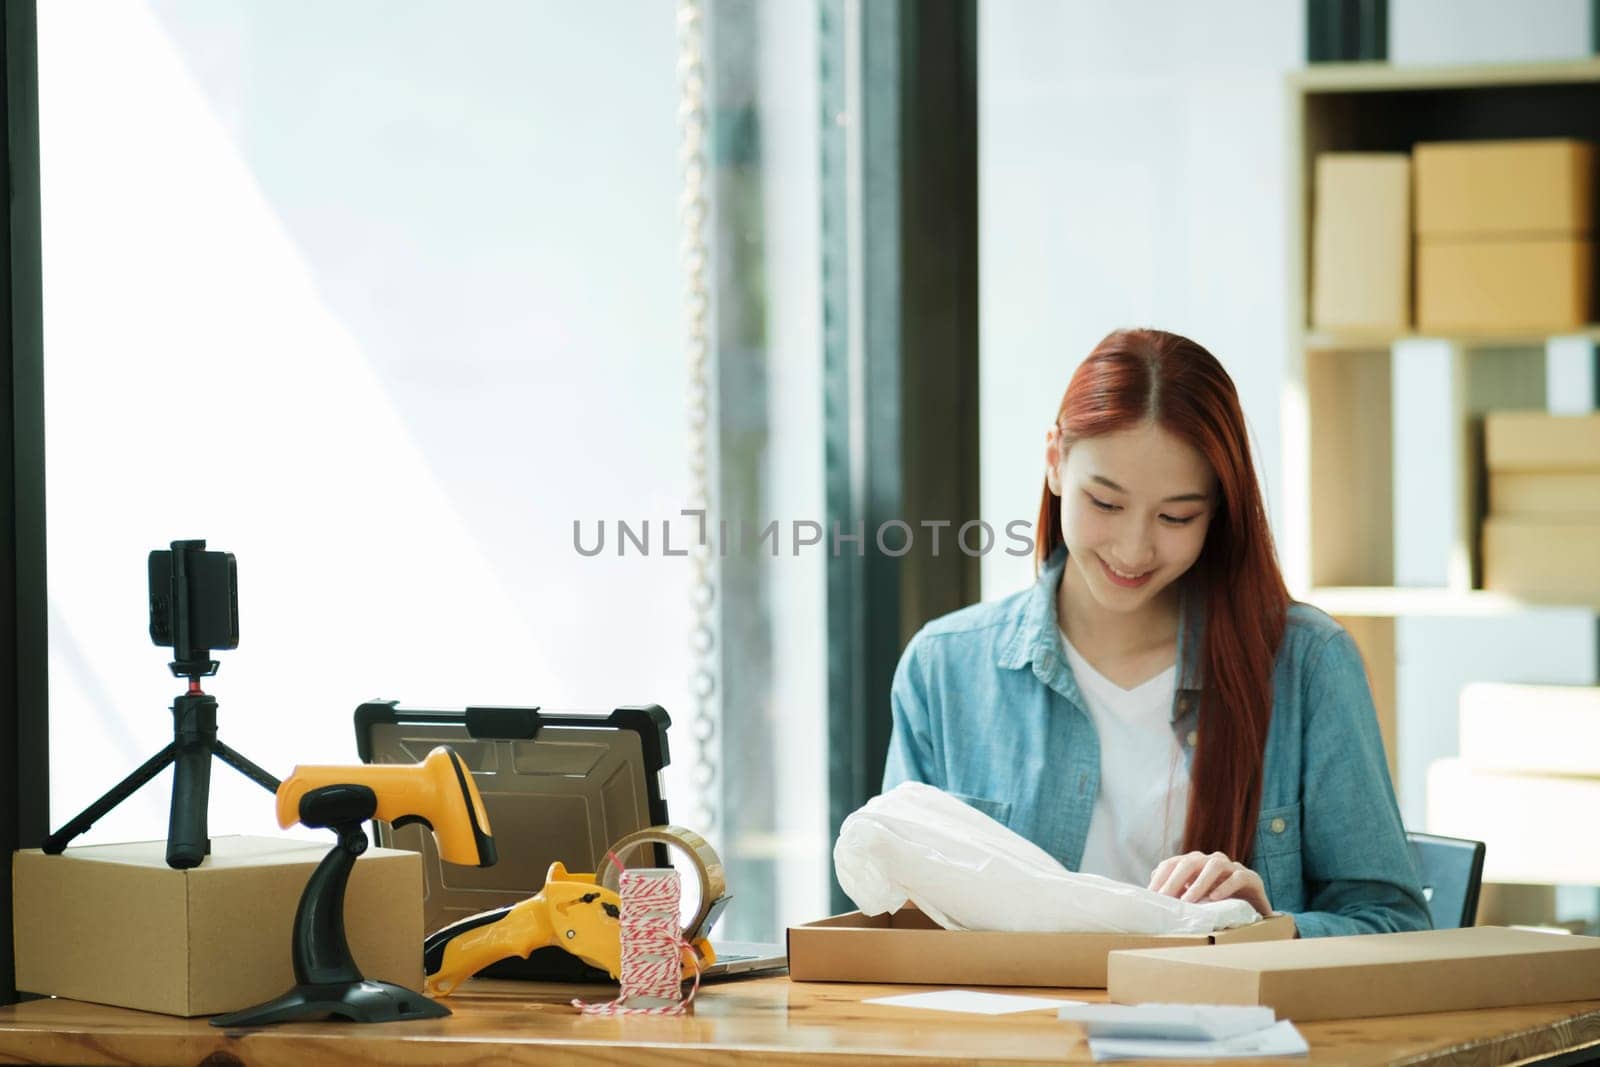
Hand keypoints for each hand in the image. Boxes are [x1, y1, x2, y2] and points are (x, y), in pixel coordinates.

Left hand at [1148, 851, 1272, 916]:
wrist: (1254, 907)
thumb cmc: (1218, 902)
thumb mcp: (1195, 898)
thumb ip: (1176, 893)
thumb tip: (1150, 896)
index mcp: (1196, 863)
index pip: (1173, 863)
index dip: (1161, 876)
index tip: (1150, 893)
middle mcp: (1211, 861)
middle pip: (1190, 862)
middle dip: (1175, 879)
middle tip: (1165, 898)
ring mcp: (1231, 867)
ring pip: (1214, 865)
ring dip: (1199, 882)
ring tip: (1189, 900)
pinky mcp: (1250, 877)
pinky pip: (1237, 877)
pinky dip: (1225, 886)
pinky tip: (1215, 898)